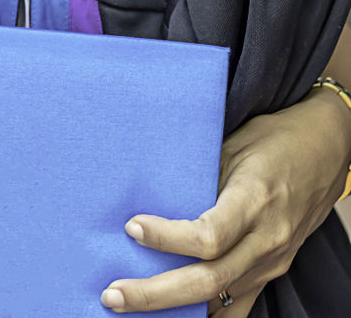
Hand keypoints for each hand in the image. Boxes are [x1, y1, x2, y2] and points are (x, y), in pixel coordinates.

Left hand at [100, 89, 350, 312]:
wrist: (326, 151)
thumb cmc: (273, 138)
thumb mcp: (234, 144)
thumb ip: (200, 174)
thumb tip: (150, 190)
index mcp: (254, 199)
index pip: (210, 235)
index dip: (168, 237)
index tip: (131, 226)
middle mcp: (266, 238)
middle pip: (209, 280)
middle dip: (156, 293)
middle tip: (113, 294)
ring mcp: (272, 261)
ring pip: (221, 300)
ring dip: (174, 310)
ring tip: (130, 308)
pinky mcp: (272, 271)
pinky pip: (238, 306)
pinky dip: (205, 315)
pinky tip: (172, 316)